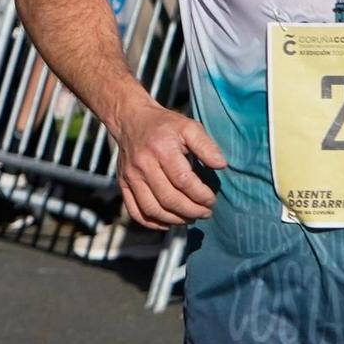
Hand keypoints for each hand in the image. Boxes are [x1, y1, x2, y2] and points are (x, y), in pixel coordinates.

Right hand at [111, 101, 226, 227]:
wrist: (130, 120)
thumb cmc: (164, 125)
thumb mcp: (189, 127)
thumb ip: (207, 146)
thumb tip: (221, 165)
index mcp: (161, 149)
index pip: (184, 181)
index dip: (201, 195)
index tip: (211, 199)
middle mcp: (143, 165)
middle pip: (169, 198)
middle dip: (192, 211)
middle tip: (206, 212)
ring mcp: (130, 177)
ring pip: (152, 209)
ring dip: (175, 219)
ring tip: (190, 218)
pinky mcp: (123, 184)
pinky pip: (136, 211)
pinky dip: (153, 223)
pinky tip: (168, 222)